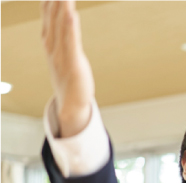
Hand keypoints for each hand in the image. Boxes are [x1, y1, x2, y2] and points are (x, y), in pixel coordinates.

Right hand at [41, 0, 94, 136]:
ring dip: (61, 8)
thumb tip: (63, 23)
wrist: (71, 105)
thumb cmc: (68, 79)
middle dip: (54, 1)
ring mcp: (61, 55)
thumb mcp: (60, 56)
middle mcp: (52, 47)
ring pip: (60, 27)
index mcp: (49, 44)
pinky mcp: (73, 63)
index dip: (49, 2)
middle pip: (53, 18)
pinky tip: (70, 12)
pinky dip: (69, 27)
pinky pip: (70, 42)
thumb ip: (61, 39)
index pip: (48, 17)